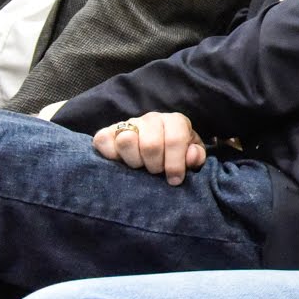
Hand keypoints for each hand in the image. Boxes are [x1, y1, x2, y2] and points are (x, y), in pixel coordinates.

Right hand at [92, 112, 206, 185]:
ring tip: (140, 166)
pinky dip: (110, 154)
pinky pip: (103, 140)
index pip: (175, 139)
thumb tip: (191, 156)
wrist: (154, 148)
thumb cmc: (175, 154)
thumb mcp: (191, 155)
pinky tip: (120, 162)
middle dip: (155, 165)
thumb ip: (196, 156)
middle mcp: (152, 119)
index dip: (175, 164)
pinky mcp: (107, 132)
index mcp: (175, 121)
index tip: (174, 180)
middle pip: (150, 144)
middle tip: (156, 172)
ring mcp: (128, 123)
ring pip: (126, 141)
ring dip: (134, 161)